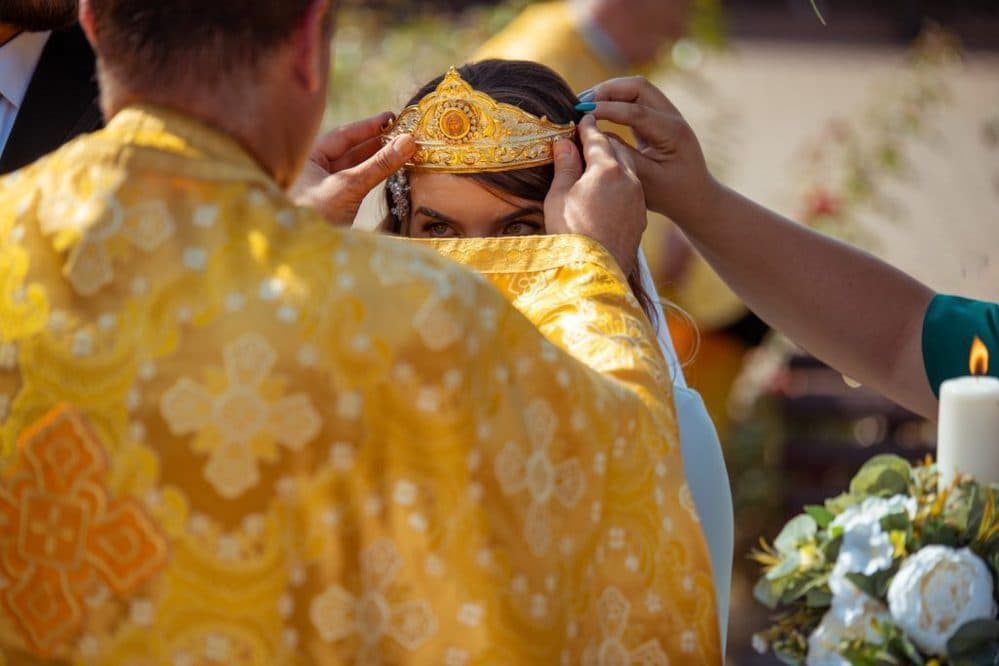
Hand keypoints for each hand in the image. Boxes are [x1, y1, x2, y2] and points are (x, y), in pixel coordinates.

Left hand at [290, 112, 416, 225]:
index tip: (391, 118)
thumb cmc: (316, 215)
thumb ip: (378, 165)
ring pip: (355, 170)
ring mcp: (325, 191)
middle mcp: (315, 172)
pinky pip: (357, 186)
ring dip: (378, 161)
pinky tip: (389, 173)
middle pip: (349, 151)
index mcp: (308, 159)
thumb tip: (408, 142)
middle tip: (402, 135)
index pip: (342, 136)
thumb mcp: (349, 186)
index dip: (368, 127)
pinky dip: (374, 178)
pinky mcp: (335, 209)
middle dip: (376, 143)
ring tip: (401, 151)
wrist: (302, 251)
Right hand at [544, 116, 645, 274]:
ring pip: (627, 168)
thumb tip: (564, 143)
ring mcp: (637, 198)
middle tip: (586, 138)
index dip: (587, 126)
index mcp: (606, 169)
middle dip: (602, 140)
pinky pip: (631, 189)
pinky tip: (607, 190)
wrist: (597, 272)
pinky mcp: (640, 216)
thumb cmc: (571, 233)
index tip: (581, 117)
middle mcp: (628, 178)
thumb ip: (564, 166)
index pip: (597, 137)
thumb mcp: (559, 197)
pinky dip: (620, 182)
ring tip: (597, 163)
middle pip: (616, 148)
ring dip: (613, 161)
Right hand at [584, 76, 716, 224]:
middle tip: (580, 104)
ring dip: (610, 92)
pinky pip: (635, 99)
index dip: (607, 109)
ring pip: (636, 88)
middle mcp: (673, 117)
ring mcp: (667, 114)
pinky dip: (615, 101)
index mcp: (673, 133)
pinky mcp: (658, 119)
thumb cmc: (671, 195)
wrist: (696, 198)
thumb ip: (622, 156)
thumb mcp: (645, 180)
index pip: (636, 111)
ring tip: (585, 105)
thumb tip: (596, 135)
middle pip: (638, 87)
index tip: (581, 113)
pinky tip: (596, 111)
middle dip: (607, 91)